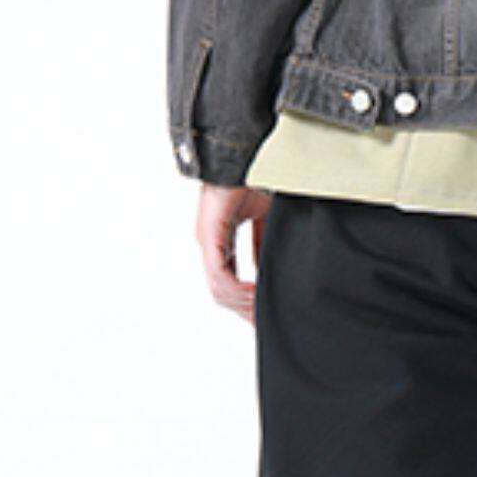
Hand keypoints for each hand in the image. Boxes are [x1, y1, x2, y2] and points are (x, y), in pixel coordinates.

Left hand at [195, 181, 273, 320]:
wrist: (246, 154)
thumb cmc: (253, 178)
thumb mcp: (264, 220)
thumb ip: (263, 244)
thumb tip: (269, 269)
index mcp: (220, 241)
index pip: (228, 281)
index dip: (245, 300)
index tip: (261, 314)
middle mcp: (210, 244)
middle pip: (221, 290)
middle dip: (244, 309)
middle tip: (263, 322)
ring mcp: (207, 241)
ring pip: (219, 287)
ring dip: (241, 302)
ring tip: (261, 311)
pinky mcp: (210, 235)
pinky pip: (220, 272)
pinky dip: (237, 287)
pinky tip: (254, 294)